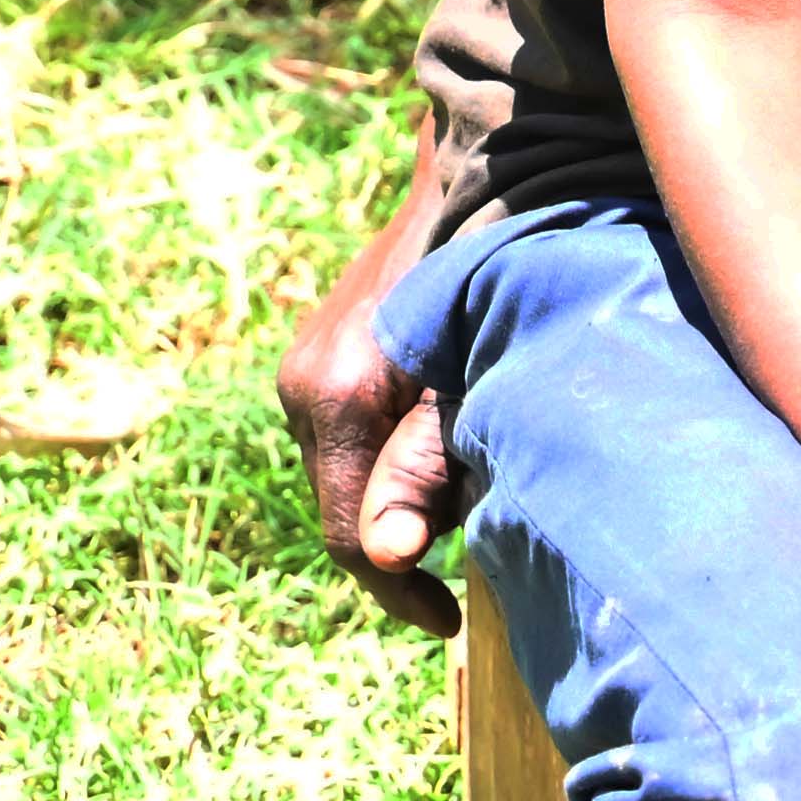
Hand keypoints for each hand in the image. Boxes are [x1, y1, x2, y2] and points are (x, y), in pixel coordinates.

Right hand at [274, 248, 470, 633]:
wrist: (483, 178)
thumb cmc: (496, 279)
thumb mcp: (475, 383)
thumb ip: (429, 469)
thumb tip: (387, 557)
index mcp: (335, 395)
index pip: (349, 533)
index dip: (398, 591)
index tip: (448, 622)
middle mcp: (303, 385)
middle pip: (344, 508)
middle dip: (405, 537)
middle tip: (480, 540)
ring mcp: (305, 369)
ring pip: (347, 476)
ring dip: (401, 495)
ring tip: (470, 480)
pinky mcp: (321, 358)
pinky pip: (349, 440)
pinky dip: (394, 456)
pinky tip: (448, 440)